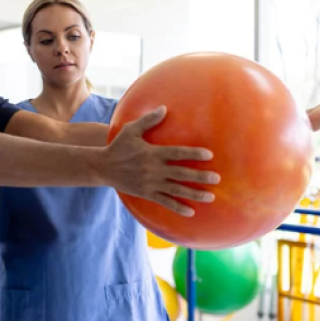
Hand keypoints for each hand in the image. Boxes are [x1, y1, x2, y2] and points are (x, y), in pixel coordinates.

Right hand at [103, 107, 219, 216]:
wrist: (102, 167)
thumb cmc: (118, 146)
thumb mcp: (131, 130)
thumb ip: (149, 120)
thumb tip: (164, 108)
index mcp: (152, 153)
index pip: (177, 153)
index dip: (193, 154)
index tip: (209, 155)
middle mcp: (153, 170)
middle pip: (181, 174)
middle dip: (200, 176)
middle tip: (217, 178)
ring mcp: (150, 183)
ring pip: (176, 190)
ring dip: (194, 194)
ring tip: (211, 196)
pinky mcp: (146, 193)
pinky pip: (164, 202)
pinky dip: (177, 207)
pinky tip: (191, 212)